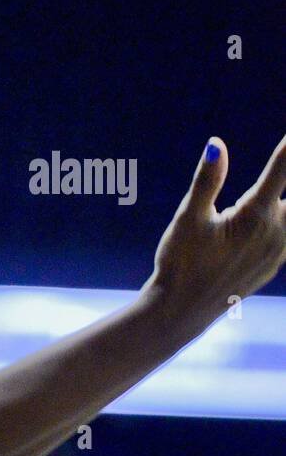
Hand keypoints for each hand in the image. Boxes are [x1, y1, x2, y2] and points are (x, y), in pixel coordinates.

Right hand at [143, 134, 285, 329]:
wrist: (182, 310)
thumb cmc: (180, 262)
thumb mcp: (187, 218)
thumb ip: (207, 180)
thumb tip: (216, 144)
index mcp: (255, 217)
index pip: (281, 171)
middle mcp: (276, 234)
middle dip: (284, 179)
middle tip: (274, 175)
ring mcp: (278, 253)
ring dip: (280, 209)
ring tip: (266, 207)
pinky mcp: (273, 266)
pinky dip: (283, 225)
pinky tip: (275, 222)